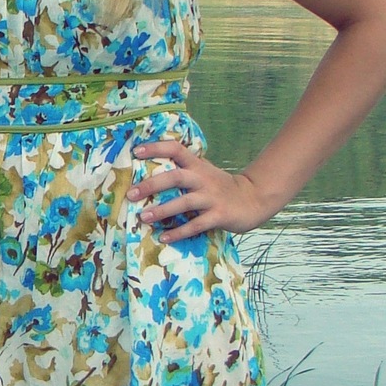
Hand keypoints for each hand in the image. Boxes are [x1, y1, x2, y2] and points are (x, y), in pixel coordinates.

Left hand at [127, 138, 265, 242]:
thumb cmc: (221, 187)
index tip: (136, 152)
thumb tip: (151, 170)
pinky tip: (164, 238)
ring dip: (162, 210)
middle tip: (131, 194)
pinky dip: (179, 232)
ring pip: (184, 202)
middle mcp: (203, 179)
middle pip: (176, 177)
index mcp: (198, 166)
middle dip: (152, 185)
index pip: (176, 149)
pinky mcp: (219, 216)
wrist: (254, 199)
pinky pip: (196, 225)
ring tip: (143, 217)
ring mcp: (212, 198)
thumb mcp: (204, 172)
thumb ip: (184, 170)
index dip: (156, 148)